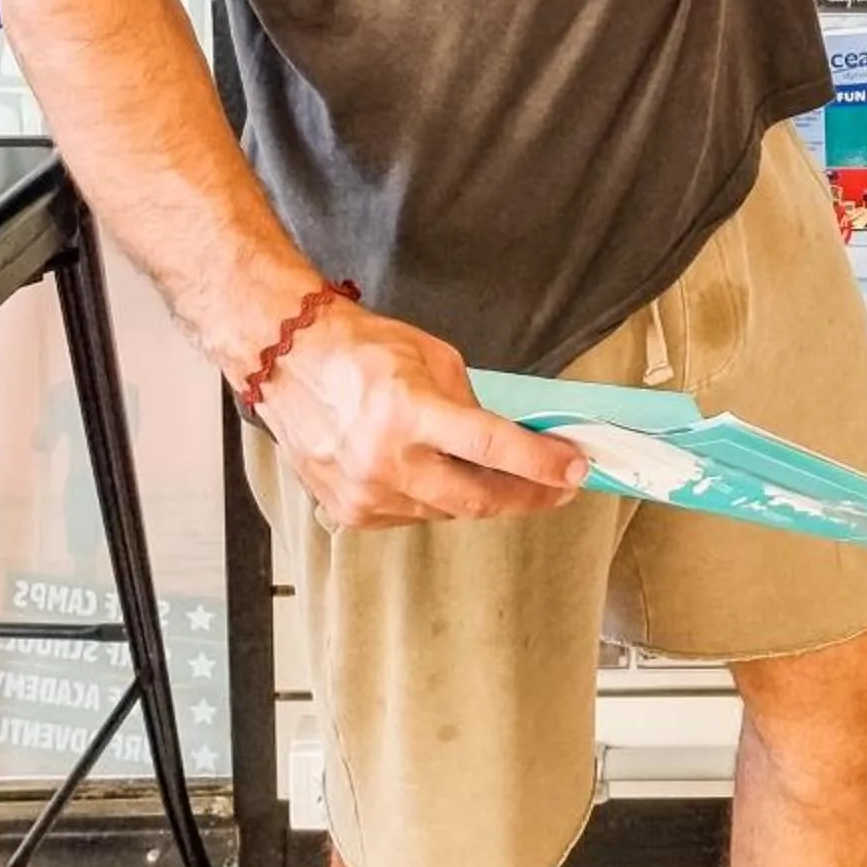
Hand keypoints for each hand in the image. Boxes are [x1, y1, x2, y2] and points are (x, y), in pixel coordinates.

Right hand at [255, 300, 590, 529]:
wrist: (290, 365)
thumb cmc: (361, 351)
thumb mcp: (433, 356)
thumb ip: (470, 402)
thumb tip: (505, 440)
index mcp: (408, 411)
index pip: (491, 447)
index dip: (540, 462)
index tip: (576, 468)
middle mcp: (385, 461)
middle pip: (476, 498)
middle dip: (528, 495)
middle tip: (561, 487)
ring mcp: (365, 495)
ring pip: (446, 511)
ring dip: (483, 497)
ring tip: (510, 479)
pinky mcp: (350, 514)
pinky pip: (413, 515)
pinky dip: (437, 500)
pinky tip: (447, 478)